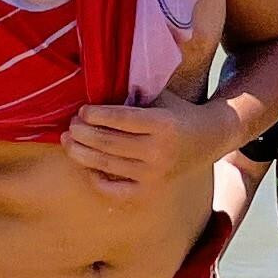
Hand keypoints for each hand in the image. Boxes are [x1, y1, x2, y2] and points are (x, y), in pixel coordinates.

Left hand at [61, 98, 228, 194]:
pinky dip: (98, 180)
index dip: (96, 114)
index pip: (120, 119)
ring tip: (68, 142)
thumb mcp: (161, 96)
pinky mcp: (151, 191)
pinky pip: (116, 190)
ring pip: (107, 165)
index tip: (82, 110)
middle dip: (83, 133)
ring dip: (81, 153)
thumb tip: (98, 85)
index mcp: (163, 124)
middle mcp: (159, 151)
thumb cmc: (178, 113)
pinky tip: (88, 167)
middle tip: (70, 126)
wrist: (209, 139)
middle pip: (108, 142)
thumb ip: (134, 93)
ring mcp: (154, 175)